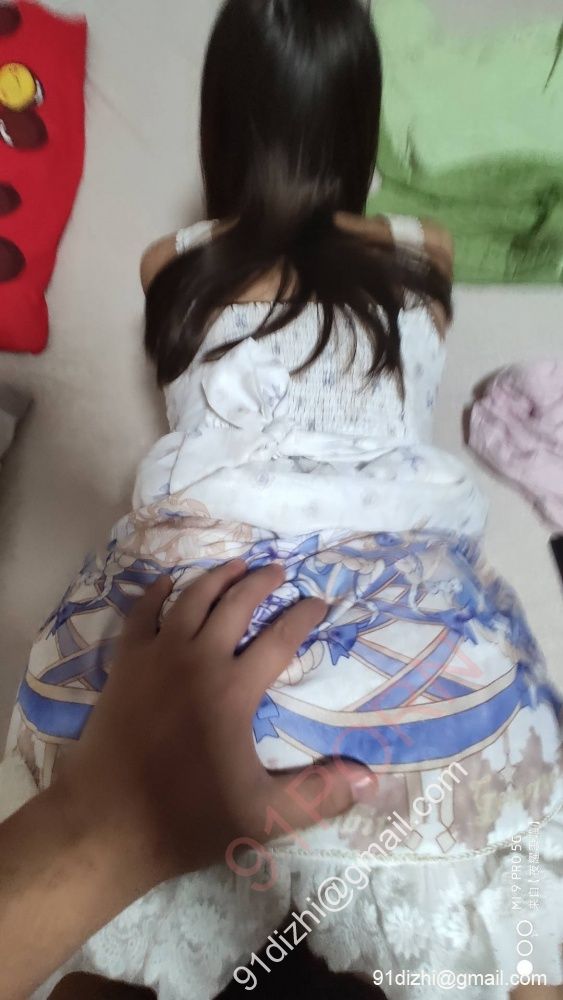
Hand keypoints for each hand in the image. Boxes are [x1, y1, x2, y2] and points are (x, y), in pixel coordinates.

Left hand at [57, 560, 375, 889]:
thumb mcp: (263, 815)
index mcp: (234, 690)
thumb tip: (371, 777)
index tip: (319, 601)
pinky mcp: (126, 665)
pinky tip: (169, 583)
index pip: (280, 639)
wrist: (107, 821)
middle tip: (279, 570)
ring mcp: (157, 657)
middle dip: (262, 583)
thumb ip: (319, 794)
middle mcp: (198, 660)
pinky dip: (157, 593)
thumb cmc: (186, 817)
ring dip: (218, 578)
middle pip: (236, 605)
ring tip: (237, 565)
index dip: (303, 616)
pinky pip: (142, 615)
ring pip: (192, 599)